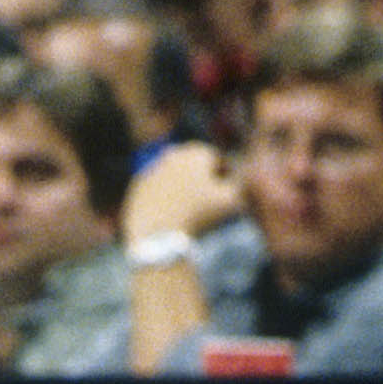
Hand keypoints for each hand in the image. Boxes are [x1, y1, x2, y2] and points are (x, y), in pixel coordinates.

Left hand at [123, 140, 241, 243]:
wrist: (157, 232)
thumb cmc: (198, 214)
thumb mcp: (233, 200)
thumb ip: (243, 184)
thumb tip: (246, 177)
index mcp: (196, 152)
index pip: (218, 160)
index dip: (226, 177)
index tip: (228, 195)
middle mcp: (173, 154)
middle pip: (195, 166)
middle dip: (204, 179)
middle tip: (209, 201)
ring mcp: (153, 167)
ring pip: (176, 175)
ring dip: (184, 187)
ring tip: (191, 209)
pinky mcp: (139, 184)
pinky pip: (158, 188)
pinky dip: (165, 196)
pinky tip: (172, 212)